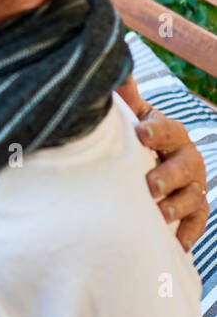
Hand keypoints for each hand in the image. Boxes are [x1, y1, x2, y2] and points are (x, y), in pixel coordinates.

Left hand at [117, 77, 209, 250]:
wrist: (145, 158)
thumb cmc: (132, 137)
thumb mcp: (129, 116)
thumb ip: (125, 98)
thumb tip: (118, 73)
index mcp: (168, 132)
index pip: (166, 129)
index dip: (156, 131)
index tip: (140, 134)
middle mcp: (186, 156)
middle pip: (185, 165)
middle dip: (169, 175)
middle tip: (150, 186)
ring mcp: (192, 183)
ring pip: (193, 194)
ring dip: (178, 205)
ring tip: (159, 215)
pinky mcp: (193, 207)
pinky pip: (198, 220)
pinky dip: (189, 232)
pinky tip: (176, 243)